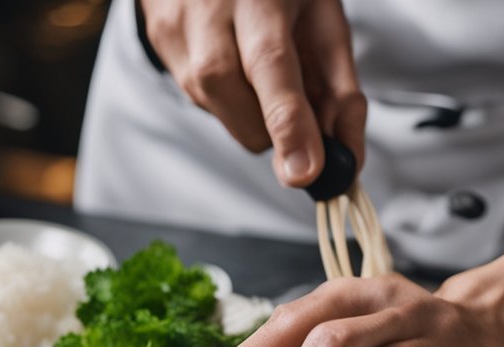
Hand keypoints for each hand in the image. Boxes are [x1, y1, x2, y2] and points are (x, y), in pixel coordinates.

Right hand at [140, 0, 364, 185]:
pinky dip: (228, 98)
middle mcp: (208, 6)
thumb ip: (341, 93)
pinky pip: (198, 97)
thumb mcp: (328, 25)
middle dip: (269, 127)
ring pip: (213, 105)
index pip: (271, 66)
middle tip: (295, 114)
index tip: (305, 173)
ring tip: (263, 72)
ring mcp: (174, 23)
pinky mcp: (157, 39)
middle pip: (230, 93)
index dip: (288, 124)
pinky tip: (237, 63)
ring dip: (249, 111)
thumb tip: (347, 159)